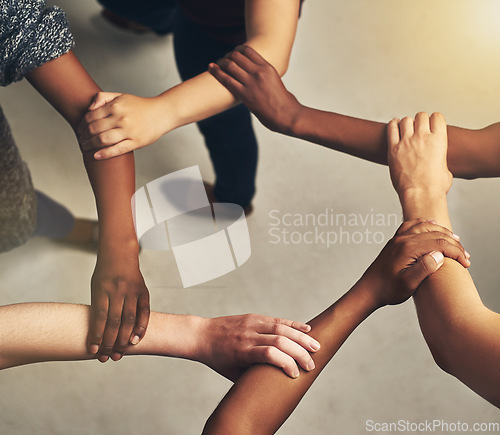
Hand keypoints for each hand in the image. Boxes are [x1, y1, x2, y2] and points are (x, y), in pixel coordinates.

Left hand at [77, 92, 165, 158]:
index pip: (91, 116)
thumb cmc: (142, 106)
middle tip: (81, 140)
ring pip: (102, 140)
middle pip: (94, 129)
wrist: (162, 113)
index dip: (82, 124)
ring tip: (85, 147)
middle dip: (84, 136)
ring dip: (90, 145)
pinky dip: (104, 154)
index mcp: (116, 106)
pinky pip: (117, 150)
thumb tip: (89, 107)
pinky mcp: (136, 142)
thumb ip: (103, 97)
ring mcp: (128, 131)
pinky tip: (96, 155)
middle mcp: (121, 118)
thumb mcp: (121, 96)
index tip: (79, 130)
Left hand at [89, 252, 149, 361]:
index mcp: (102, 289)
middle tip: (106, 357)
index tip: (93, 351)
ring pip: (129, 319)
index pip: (100, 317)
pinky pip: (144, 312)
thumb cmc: (104, 274)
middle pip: (115, 321)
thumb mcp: (96, 287)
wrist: (120, 254)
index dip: (96, 336)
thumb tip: (99, 335)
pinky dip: (141, 328)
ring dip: (124, 339)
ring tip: (119, 353)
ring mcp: (132, 290)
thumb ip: (98, 308)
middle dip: (110, 342)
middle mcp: (118, 290)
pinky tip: (135, 340)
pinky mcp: (144, 291)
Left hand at [196, 314, 319, 380]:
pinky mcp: (254, 317)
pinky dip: (293, 324)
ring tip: (316, 346)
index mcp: (242, 351)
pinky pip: (276, 320)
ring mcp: (251, 324)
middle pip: (279, 341)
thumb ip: (253, 375)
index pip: (269, 354)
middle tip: (312, 364)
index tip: (296, 374)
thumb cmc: (217, 359)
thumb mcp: (233, 373)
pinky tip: (306, 329)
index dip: (286, 363)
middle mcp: (248, 336)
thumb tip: (274, 383)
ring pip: (280, 328)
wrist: (202, 335)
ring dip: (301, 337)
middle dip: (299, 352)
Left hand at [208, 45, 301, 133]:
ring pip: (230, 65)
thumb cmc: (284, 103)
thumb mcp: (276, 83)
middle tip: (223, 60)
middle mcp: (259, 72)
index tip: (233, 53)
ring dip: (221, 62)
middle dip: (228, 56)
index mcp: (268, 67)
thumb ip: (267, 78)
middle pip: (237, 55)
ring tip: (216, 64)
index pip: (249, 51)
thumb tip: (262, 81)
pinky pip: (227, 79)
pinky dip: (217, 72)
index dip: (238, 50)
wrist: (288, 115)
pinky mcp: (245, 94)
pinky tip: (211, 68)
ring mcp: (251, 82)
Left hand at [362, 218, 470, 306]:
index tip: (467, 263)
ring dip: (442, 232)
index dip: (456, 252)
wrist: (368, 290)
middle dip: (453, 244)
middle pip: (434, 234)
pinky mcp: (395, 242)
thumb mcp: (408, 284)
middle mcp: (402, 239)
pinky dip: (425, 224)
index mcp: (407, 248)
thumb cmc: (388, 290)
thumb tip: (440, 255)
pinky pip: (412, 226)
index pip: (439, 243)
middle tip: (466, 256)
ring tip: (456, 240)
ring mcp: (397, 239)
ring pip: (424, 227)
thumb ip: (424, 268)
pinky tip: (432, 226)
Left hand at [387, 112, 451, 197]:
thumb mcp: (446, 170)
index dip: (433, 119)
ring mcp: (407, 142)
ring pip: (406, 120)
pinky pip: (391, 129)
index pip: (437, 117)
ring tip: (405, 128)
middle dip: (419, 120)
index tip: (431, 124)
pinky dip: (392, 125)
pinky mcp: (393, 149)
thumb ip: (441, 160)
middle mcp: (423, 137)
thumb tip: (439, 164)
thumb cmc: (434, 187)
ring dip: (406, 123)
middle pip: (420, 116)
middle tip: (417, 127)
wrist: (421, 194)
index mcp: (439, 140)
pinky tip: (393, 125)